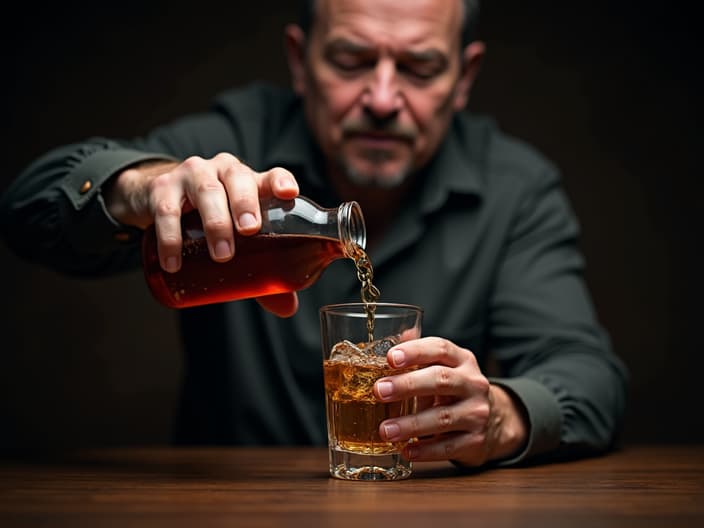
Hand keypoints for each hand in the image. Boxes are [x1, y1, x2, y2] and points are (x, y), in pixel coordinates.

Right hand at [104, 153, 299, 316]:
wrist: (158, 199)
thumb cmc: (213, 216)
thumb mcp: (238, 236)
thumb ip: (263, 268)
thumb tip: (287, 307)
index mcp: (250, 181)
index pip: (270, 175)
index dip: (280, 181)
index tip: (289, 193)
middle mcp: (223, 170)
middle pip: (238, 179)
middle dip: (245, 204)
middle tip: (249, 231)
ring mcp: (192, 175)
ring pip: (206, 191)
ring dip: (215, 222)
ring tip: (221, 254)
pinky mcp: (162, 188)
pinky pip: (167, 211)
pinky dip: (170, 238)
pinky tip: (174, 262)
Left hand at [373, 337, 528, 466]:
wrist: (493, 420)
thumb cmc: (454, 389)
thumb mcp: (442, 366)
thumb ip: (418, 353)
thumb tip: (393, 337)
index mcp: (462, 359)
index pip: (440, 348)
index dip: (414, 351)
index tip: (390, 358)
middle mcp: (472, 383)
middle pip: (441, 380)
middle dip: (407, 385)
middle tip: (378, 390)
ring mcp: (476, 412)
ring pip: (443, 417)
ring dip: (411, 424)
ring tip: (385, 430)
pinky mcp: (475, 441)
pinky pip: (448, 447)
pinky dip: (425, 450)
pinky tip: (406, 450)